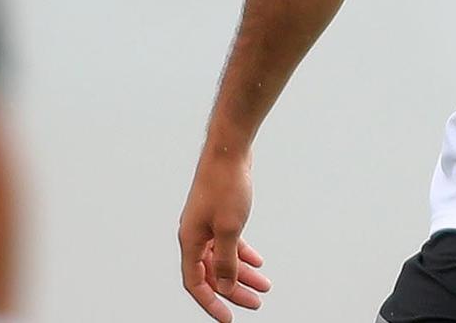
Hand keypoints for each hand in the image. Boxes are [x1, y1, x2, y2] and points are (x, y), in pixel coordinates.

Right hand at [178, 150, 270, 319]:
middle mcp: (194, 234)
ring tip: (265, 285)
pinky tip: (258, 261)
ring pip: (223, 257)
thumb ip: (226, 260)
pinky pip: (228, 242)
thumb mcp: (230, 228)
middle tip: (256, 302)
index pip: (196, 283)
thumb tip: (226, 285)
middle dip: (235, 290)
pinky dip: (242, 253)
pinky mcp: (218, 214)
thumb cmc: (226, 184)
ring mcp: (206, 224)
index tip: (228, 317)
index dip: (212, 302)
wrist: (229, 149)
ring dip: (243, 272)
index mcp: (190, 240)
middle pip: (212, 273)